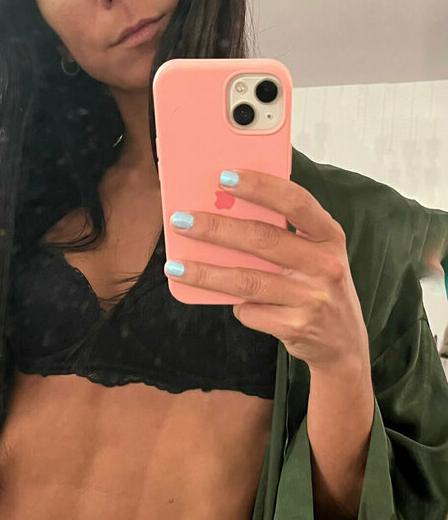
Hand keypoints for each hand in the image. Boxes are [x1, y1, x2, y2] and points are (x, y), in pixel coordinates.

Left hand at [166, 169, 370, 375]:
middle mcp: (325, 265)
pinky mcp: (296, 327)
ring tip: (174, 266)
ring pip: (247, 281)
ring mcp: (311, 298)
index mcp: (330, 236)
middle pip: (262, 240)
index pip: (295, 202)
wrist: (343, 343)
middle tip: (182, 221)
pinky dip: (234, 305)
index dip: (260, 187)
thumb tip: (225, 212)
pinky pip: (250, 312)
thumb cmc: (318, 286)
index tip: (225, 176)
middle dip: (216, 229)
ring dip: (205, 273)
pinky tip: (220, 299)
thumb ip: (283, 234)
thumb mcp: (315, 254)